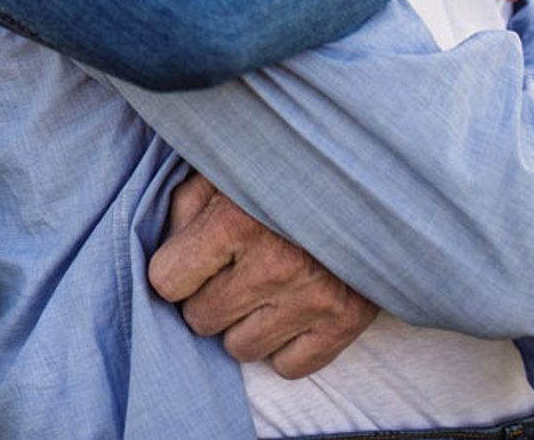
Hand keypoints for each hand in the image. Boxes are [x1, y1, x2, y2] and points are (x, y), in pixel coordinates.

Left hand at [148, 171, 376, 376]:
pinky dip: (284, 344)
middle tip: (229, 268)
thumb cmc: (284, 166)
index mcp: (235, 220)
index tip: (189, 257)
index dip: (174, 268)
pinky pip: (289, 367)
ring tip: (260, 285)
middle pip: (201, 319)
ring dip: (242, 322)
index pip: (167, 280)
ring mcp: (312, 298)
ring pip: (239, 349)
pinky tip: (289, 307)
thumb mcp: (224, 167)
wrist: (368, 173)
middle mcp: (274, 265)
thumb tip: (165, 253)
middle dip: (207, 295)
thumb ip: (186, 207)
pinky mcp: (345, 322)